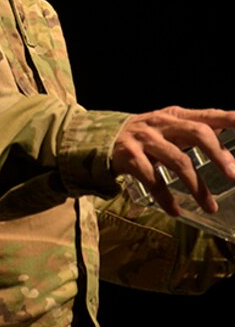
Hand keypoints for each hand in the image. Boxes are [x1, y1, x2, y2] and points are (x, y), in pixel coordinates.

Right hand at [111, 106, 234, 216]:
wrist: (105, 139)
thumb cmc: (146, 134)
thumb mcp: (168, 126)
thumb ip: (194, 128)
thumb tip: (224, 132)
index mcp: (174, 115)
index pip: (205, 115)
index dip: (226, 119)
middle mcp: (161, 124)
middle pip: (195, 133)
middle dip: (217, 155)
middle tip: (234, 176)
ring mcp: (145, 139)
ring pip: (178, 161)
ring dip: (197, 186)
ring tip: (210, 206)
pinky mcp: (130, 157)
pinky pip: (153, 180)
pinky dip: (166, 198)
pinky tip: (175, 211)